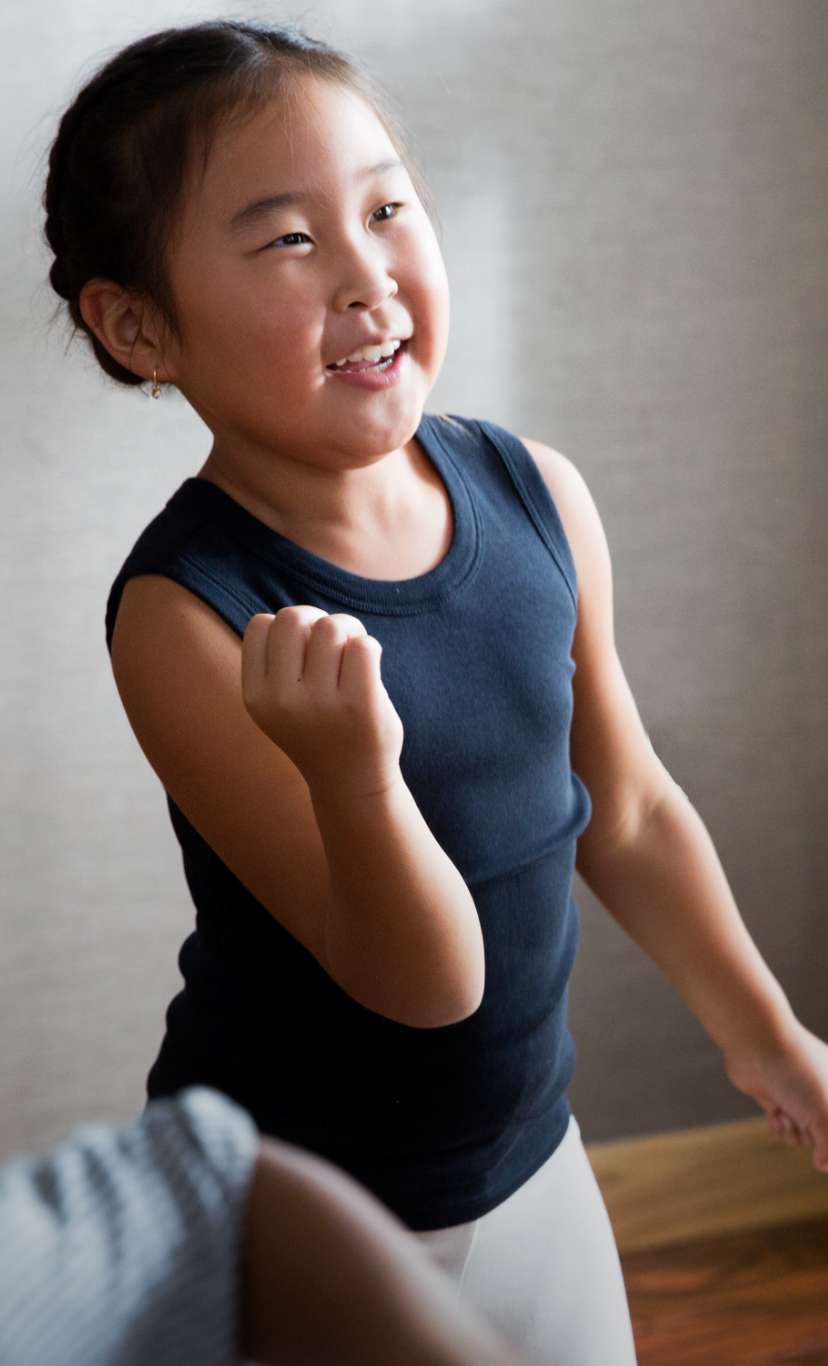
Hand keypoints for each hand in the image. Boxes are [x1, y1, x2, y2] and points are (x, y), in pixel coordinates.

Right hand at [241, 605, 404, 801]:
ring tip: (354, 654)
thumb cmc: (319, 729)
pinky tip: (371, 669)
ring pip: (332, 626)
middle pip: (293, 617)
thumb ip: (281, 659)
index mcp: (256, 696)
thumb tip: (305, 615)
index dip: (286, 626)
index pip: (259, 625)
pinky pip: (364, 645)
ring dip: (349, 631)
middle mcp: (282, 700)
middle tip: (335, 643)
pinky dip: (370, 647)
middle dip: (318, 619)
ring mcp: (321, 704)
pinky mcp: (360, 706)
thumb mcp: (279, 701)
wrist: (351, 785)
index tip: (304, 647)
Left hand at [722, 1019, 827, 1173]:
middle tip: (801, 1117)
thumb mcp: (824, 1114)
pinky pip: (784, 1126)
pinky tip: (775, 1111)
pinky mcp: (778, 1098)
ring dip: (793, 1130)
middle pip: (824, 1137)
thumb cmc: (797, 1073)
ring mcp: (800, 1097)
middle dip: (811, 1134)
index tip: (816, 1129)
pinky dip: (779, 1124)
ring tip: (785, 1112)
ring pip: (803, 1135)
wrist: (756, 1045)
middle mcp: (823, 1093)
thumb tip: (824, 1167)